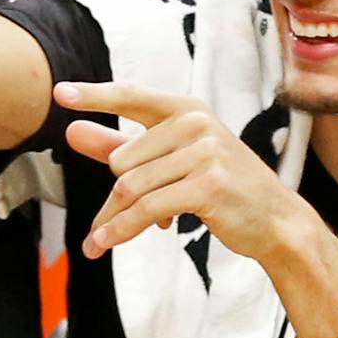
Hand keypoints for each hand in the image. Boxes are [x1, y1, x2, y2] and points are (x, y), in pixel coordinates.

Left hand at [58, 80, 305, 262]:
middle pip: (122, 160)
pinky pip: (146, 208)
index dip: (94, 96)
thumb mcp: (175, 162)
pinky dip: (120, 229)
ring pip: (131, 186)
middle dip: (114, 194)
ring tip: (109, 234)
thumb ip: (122, 145)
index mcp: (188, 111)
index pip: (131, 97)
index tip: (60, 94)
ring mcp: (205, 153)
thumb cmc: (225, 189)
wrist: (277, 221)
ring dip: (114, 217)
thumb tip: (72, 131)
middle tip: (121, 215)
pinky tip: (103, 243)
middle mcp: (197, 125)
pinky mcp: (208, 186)